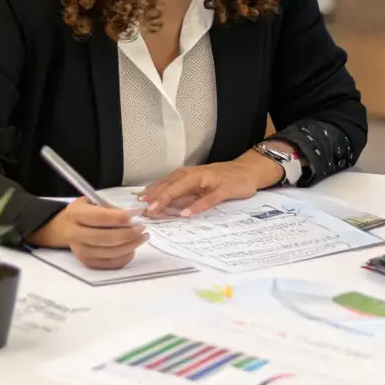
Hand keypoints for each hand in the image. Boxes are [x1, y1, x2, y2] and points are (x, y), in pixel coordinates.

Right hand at [30, 198, 147, 269]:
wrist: (66, 228)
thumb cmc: (85, 211)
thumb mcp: (93, 202)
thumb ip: (110, 207)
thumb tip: (134, 216)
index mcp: (75, 214)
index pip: (99, 217)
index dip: (120, 217)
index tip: (137, 214)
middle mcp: (74, 234)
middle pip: (105, 238)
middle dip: (128, 233)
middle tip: (142, 227)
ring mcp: (80, 251)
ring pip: (110, 253)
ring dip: (131, 245)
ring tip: (143, 236)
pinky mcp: (87, 263)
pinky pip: (110, 264)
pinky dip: (125, 257)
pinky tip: (132, 248)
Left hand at [141, 152, 282, 216]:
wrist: (247, 171)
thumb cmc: (220, 179)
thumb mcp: (198, 185)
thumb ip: (182, 193)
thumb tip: (159, 204)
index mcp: (188, 174)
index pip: (165, 182)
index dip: (151, 193)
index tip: (136, 204)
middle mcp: (195, 174)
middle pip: (171, 184)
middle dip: (155, 197)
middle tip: (142, 209)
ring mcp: (210, 180)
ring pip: (186, 187)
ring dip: (170, 198)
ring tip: (157, 209)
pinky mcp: (224, 188)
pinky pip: (209, 198)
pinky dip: (197, 205)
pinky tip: (187, 214)